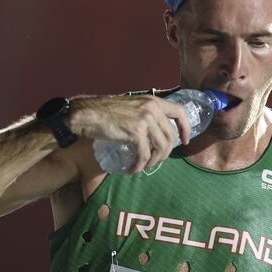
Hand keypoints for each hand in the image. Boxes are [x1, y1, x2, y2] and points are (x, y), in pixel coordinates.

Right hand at [69, 95, 190, 173]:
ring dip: (154, 161)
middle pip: (171, 136)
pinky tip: (133, 170)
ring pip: (161, 147)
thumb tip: (156, 133)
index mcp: (153, 101)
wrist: (86, 113)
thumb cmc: (105, 112)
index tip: (184, 141)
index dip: (185, 128)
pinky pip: (144, 154)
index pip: (180, 112)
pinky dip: (140, 165)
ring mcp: (145, 119)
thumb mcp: (132, 107)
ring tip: (144, 166)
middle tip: (156, 160)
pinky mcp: (135, 132)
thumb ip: (146, 115)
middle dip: (165, 153)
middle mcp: (152, 108)